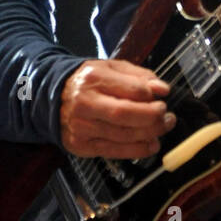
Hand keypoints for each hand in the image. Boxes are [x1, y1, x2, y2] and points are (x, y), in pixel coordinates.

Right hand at [59, 59, 173, 157]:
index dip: (151, 96)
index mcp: (94, 78)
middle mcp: (85, 103)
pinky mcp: (81, 145)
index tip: (164, 97)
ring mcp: (81, 127)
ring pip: (122, 135)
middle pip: (125, 114)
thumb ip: (139, 76)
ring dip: (149, 134)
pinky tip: (151, 145)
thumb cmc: (89, 82)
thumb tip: (163, 89)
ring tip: (163, 128)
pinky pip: (114, 151)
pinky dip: (137, 150)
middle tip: (168, 116)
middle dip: (152, 118)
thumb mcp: (112, 69)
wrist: (53, 98)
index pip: (130, 89)